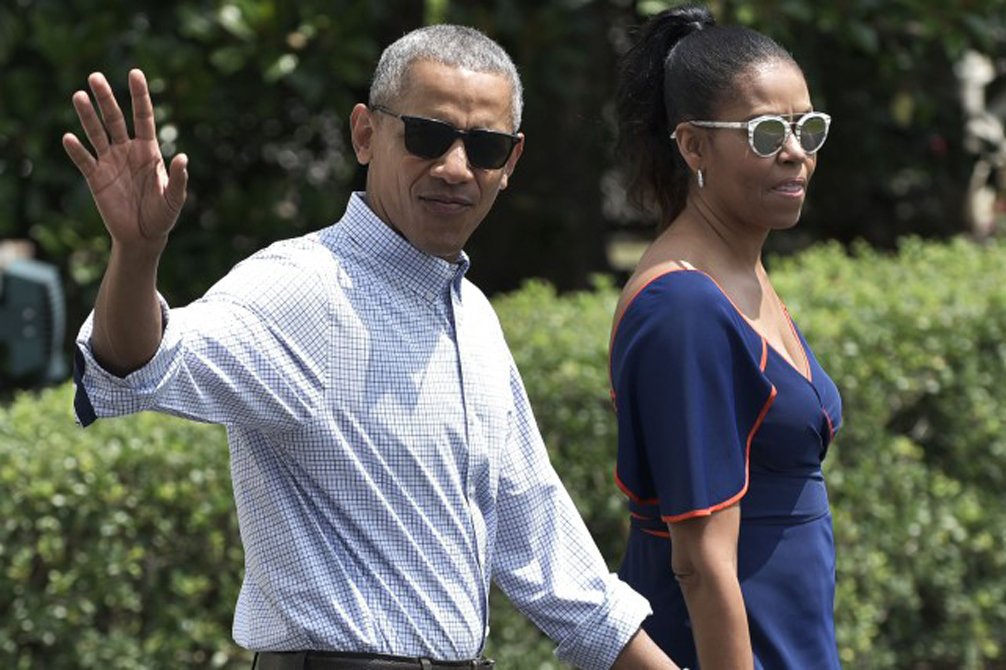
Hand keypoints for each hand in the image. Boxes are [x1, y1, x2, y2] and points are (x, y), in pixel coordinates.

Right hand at [63, 69, 187, 252]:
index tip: (135, 73)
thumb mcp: (174, 198)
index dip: (140, 96)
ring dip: (87, 116)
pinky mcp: (96, 178)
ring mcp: (110, 162)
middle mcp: (127, 151)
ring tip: (79, 95)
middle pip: (115, 119)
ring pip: (96, 133)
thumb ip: (179, 178)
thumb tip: (183, 157)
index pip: (143, 117)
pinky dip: (77, 150)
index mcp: (149, 151)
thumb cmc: (163, 215)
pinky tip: (70, 138)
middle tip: (95, 77)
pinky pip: (84, 161)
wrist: (144, 236)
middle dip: (106, 98)